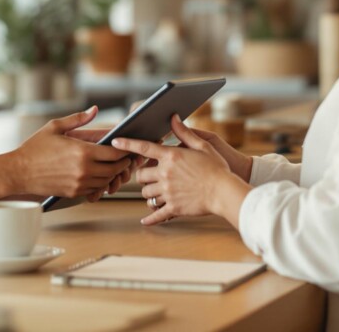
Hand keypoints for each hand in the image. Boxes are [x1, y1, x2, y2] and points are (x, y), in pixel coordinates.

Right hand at [10, 106, 132, 198]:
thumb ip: (77, 119)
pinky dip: (100, 183)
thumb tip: (94, 109)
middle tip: (124, 158)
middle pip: (114, 169)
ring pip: (106, 181)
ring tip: (113, 166)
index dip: (123, 150)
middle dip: (122, 163)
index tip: (125, 147)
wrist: (19, 171)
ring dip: (112, 174)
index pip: (114, 153)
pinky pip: (95, 189)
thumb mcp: (55, 127)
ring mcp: (79, 183)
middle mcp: (84, 169)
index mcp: (82, 151)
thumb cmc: (35, 147)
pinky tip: (98, 175)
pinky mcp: (74, 192)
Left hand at [112, 115, 247, 225]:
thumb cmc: (216, 167)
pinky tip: (145, 221)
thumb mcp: (202, 145)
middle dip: (142, 176)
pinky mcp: (173, 208)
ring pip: (146, 194)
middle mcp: (166, 174)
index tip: (114, 142)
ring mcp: (168, 192)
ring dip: (148, 192)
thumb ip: (184, 133)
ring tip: (157, 191)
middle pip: (141, 176)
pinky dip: (149, 218)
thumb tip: (173, 117)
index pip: (143, 148)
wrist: (224, 191)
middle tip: (149, 176)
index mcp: (171, 157)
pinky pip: (156, 214)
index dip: (127, 144)